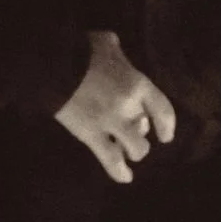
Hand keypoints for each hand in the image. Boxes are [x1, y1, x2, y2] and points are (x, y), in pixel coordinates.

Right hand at [53, 30, 176, 183]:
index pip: (163, 110)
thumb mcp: (106, 43)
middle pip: (145, 130)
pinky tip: (126, 178)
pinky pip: (111, 160)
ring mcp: (111, 124)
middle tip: (133, 131)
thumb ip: (117, 53)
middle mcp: (129, 107)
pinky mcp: (92, 136)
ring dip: (132, 151)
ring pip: (136, 149)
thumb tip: (116, 53)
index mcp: (137, 85)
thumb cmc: (81, 50)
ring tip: (125, 150)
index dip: (167, 125)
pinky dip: (120, 172)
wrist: (52, 64)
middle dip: (141, 132)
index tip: (165, 135)